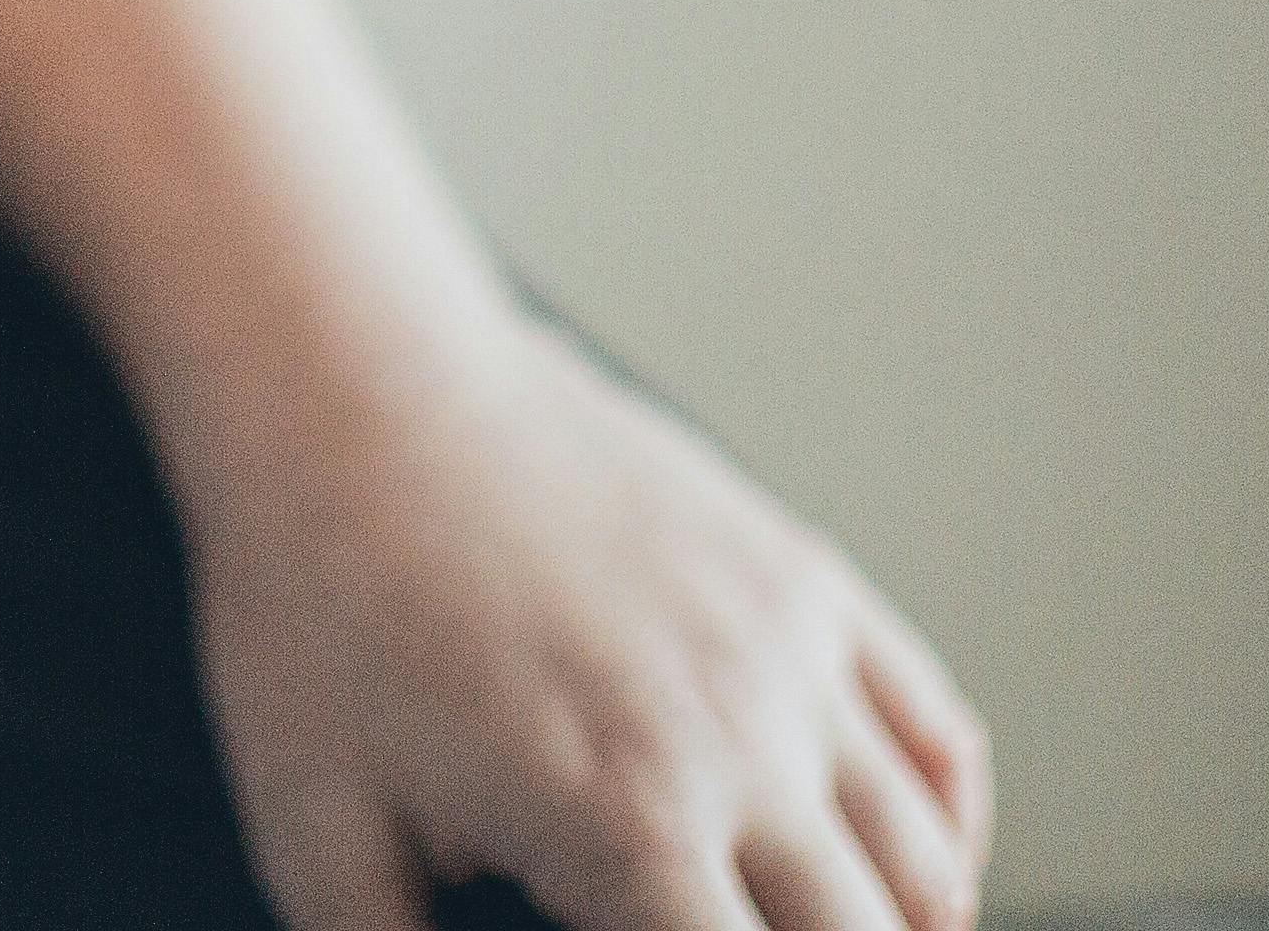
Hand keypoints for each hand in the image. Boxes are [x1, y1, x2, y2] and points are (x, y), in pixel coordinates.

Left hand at [182, 307, 992, 930]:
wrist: (356, 390)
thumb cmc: (323, 602)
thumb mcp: (318, 828)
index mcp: (630, 824)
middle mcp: (742, 742)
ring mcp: (788, 650)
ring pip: (921, 850)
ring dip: (902, 920)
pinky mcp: (801, 575)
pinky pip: (934, 723)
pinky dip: (950, 819)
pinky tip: (920, 867)